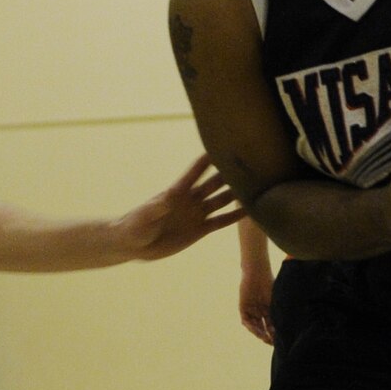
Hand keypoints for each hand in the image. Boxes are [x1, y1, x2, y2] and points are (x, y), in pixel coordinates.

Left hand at [118, 155, 243, 260]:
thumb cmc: (134, 226)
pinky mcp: (200, 230)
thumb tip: (165, 200)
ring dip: (236, 193)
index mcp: (176, 192)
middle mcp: (190, 199)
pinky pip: (221, 221)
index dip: (207, 159)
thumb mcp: (142, 217)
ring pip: (221, 200)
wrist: (134, 244)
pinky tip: (250, 211)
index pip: (195, 172)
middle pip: (213, 183)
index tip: (222, 145)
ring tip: (256, 183)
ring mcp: (196, 214)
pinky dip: (235, 217)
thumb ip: (155, 209)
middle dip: (228, 172)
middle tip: (247, 161)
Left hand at [239, 264, 275, 343]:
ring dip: (259, 333)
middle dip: (267, 336)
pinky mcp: (243, 308)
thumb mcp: (278, 300)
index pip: (272, 325)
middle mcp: (260, 311)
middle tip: (271, 342)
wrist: (257, 273)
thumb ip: (282, 311)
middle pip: (263, 328)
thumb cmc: (270, 283)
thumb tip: (294, 323)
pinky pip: (246, 321)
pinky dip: (251, 326)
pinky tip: (256, 330)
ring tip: (264, 338)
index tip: (279, 341)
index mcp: (269, 309)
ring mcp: (251, 310)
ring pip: (255, 326)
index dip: (275, 333)